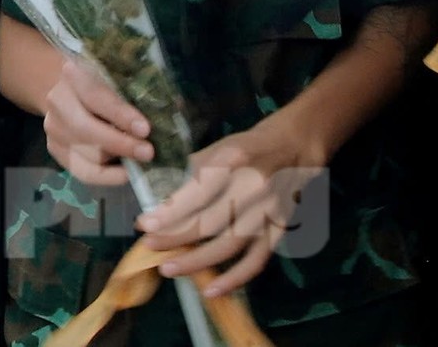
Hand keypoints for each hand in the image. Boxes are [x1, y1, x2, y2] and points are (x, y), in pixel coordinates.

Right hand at [42, 58, 154, 186]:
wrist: (69, 90)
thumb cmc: (102, 80)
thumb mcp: (115, 75)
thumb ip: (137, 88)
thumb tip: (175, 106)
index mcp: (74, 74)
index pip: (96, 96)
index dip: (121, 114)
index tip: (145, 129)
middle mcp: (58, 102)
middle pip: (86, 129)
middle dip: (120, 144)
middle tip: (148, 152)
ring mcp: (53, 128)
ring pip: (86, 153)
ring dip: (116, 160)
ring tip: (141, 161)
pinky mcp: (55, 150)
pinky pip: (83, 172)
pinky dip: (107, 177)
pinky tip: (126, 173)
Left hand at [134, 120, 324, 296]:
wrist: (293, 147)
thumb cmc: (246, 147)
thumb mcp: (217, 148)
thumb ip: (189, 173)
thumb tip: (159, 201)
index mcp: (233, 159)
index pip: (197, 191)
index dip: (170, 212)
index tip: (144, 224)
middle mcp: (253, 186)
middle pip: (210, 221)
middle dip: (176, 236)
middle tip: (150, 245)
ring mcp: (269, 211)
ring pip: (230, 244)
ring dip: (197, 261)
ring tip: (168, 268)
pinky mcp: (280, 229)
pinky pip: (256, 260)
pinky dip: (234, 279)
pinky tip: (211, 291)